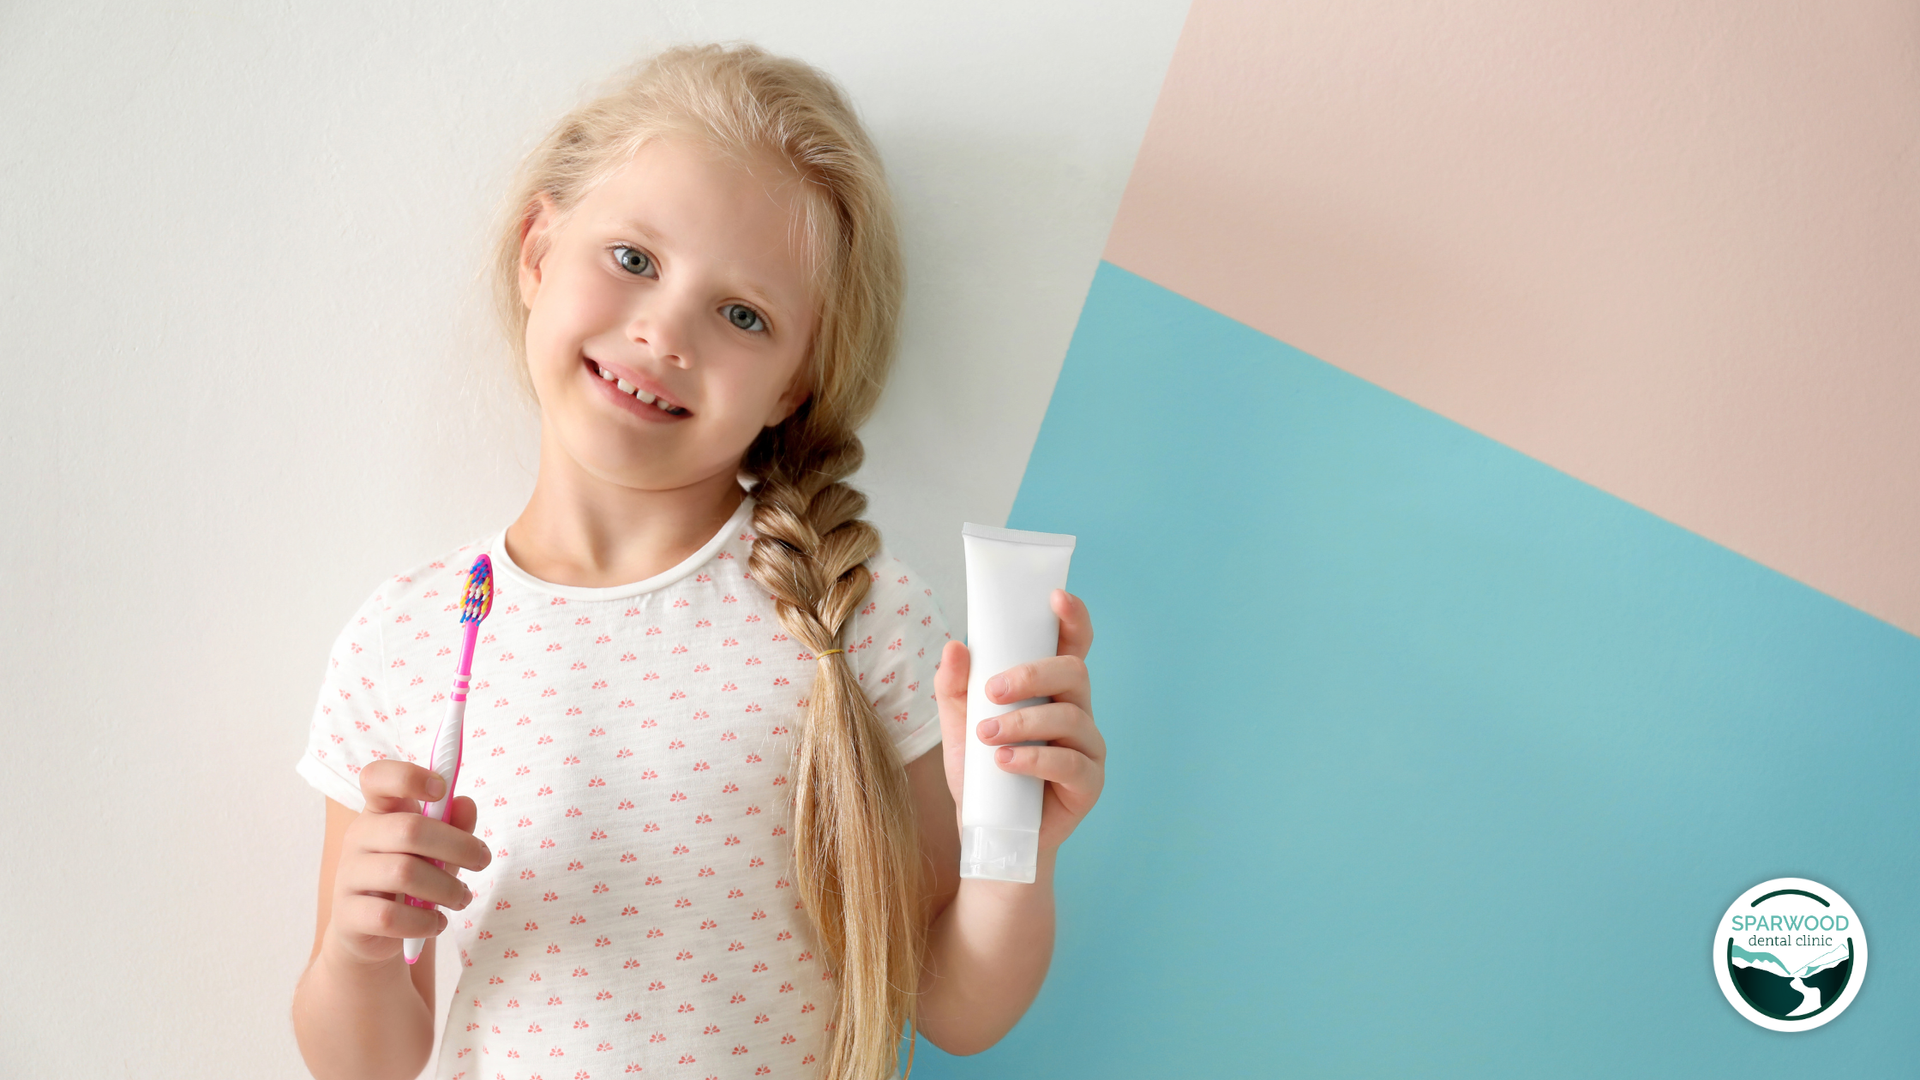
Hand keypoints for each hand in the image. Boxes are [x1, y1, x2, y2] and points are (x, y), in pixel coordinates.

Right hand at [322, 760, 491, 966]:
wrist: (372, 931)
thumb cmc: (410, 879)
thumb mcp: (436, 849)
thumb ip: (453, 826)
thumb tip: (465, 804)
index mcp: (378, 812)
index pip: (377, 778)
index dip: (408, 776)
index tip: (441, 789)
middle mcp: (358, 838)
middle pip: (408, 829)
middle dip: (457, 846)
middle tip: (482, 861)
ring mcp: (348, 876)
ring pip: (403, 873)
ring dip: (446, 888)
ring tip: (462, 897)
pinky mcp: (348, 915)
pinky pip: (389, 916)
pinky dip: (424, 921)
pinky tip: (437, 922)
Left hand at [935, 589, 1103, 853]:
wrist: (990, 837)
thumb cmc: (982, 778)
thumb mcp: (958, 729)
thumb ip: (954, 688)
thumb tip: (955, 646)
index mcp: (1052, 691)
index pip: (1072, 644)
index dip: (1072, 617)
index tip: (1055, 598)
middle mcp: (1078, 713)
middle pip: (1074, 672)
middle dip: (1032, 674)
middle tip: (991, 691)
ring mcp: (1089, 749)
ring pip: (1070, 718)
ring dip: (1024, 722)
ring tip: (987, 737)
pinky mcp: (1089, 785)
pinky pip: (1071, 763)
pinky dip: (1034, 759)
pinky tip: (1005, 762)